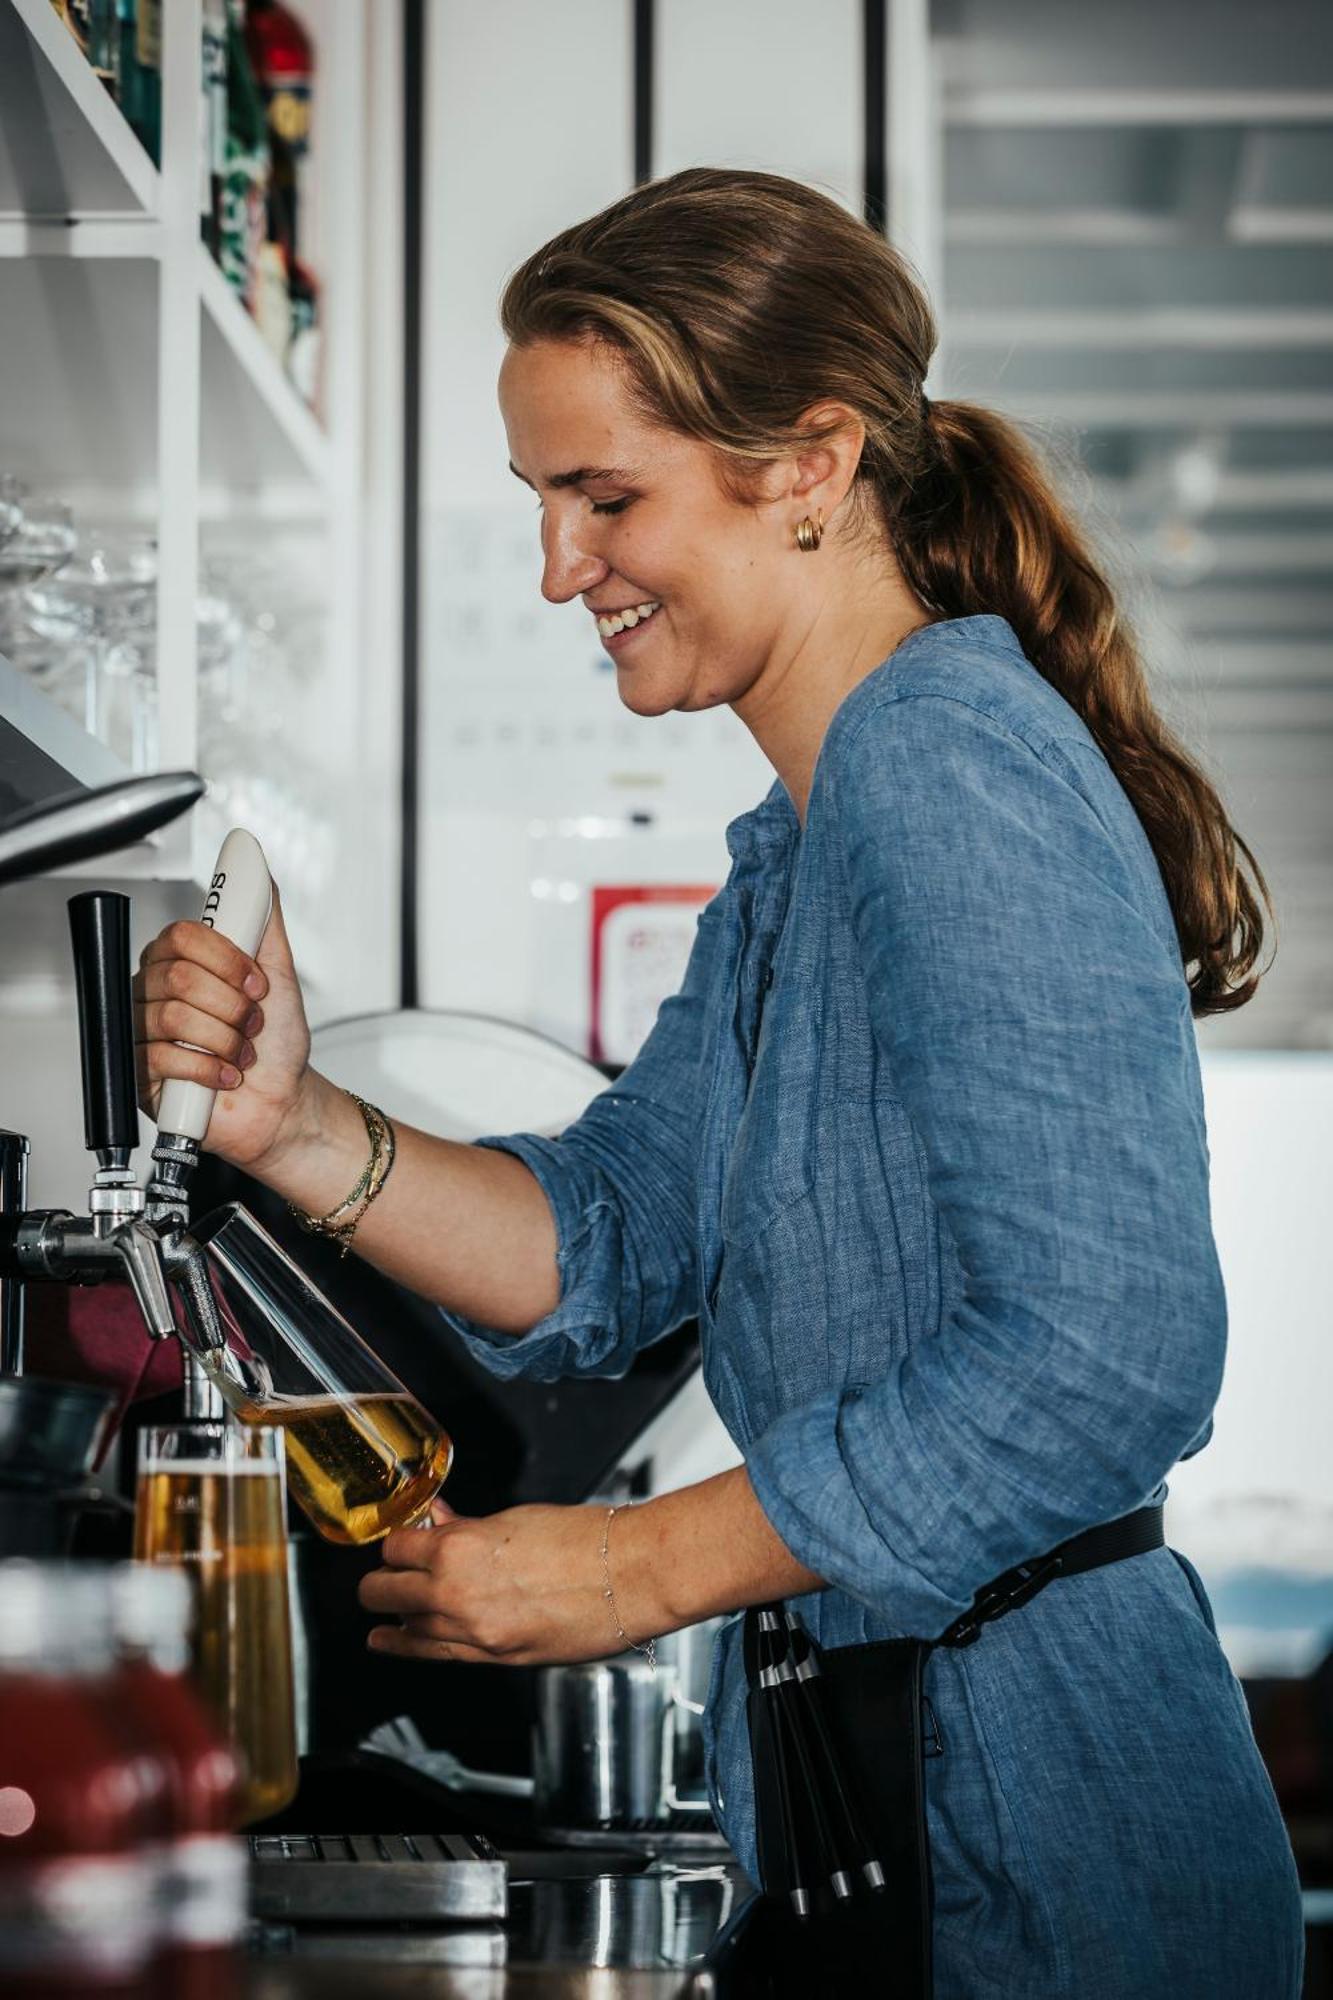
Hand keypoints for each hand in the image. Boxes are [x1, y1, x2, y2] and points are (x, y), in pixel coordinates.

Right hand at [132, 880, 313, 1171]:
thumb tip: (261, 875)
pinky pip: (165, 1058)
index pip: (181, 935)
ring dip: (225, 1040)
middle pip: (178, 977)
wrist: (281, 1102)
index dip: (224, 958)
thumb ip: (264, 922)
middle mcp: (158, 992)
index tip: (255, 980)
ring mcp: (144, 1031)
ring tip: (241, 1053)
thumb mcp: (280, 975)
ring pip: (175, 1018)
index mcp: (183, 963)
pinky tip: (224, 1074)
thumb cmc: (276, 1045)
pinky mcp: (140, 1072)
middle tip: (251, 1023)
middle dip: (231, 1005)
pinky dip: (210, 1069)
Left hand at [358, 1499, 637, 1665]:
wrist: (630, 1575)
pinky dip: (412, 1647)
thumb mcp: (514, 1519)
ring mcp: (474, 1633)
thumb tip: (437, 1522)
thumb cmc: (584, 1539)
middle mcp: (455, 1596)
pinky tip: (396, 1643)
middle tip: (382, 1577)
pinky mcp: (496, 1658)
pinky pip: (437, 1655)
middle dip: (379, 1584)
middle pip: (384, 1593)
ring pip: (406, 1631)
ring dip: (393, 1618)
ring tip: (381, 1616)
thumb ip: (467, 1527)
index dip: (394, 1543)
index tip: (398, 1543)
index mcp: (458, 1549)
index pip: (395, 1548)